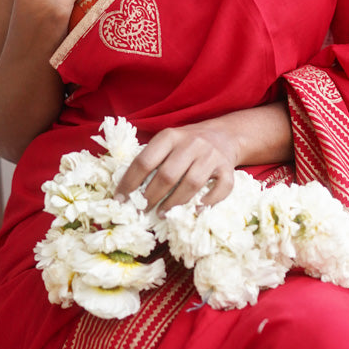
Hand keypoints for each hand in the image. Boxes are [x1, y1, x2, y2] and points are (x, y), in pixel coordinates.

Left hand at [115, 122, 240, 213]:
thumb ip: (151, 160)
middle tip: (141, 210)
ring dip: (174, 203)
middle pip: (167, 175)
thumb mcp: (167, 143)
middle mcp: (192, 143)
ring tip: (162, 214)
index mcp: (170, 136)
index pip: (144, 161)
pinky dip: (207, 202)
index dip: (130, 183)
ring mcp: (211, 155)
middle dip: (150, 197)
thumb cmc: (187, 144)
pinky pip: (220, 189)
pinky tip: (195, 210)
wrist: (224, 134)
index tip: (120, 200)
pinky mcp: (228, 168)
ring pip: (192, 183)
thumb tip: (126, 192)